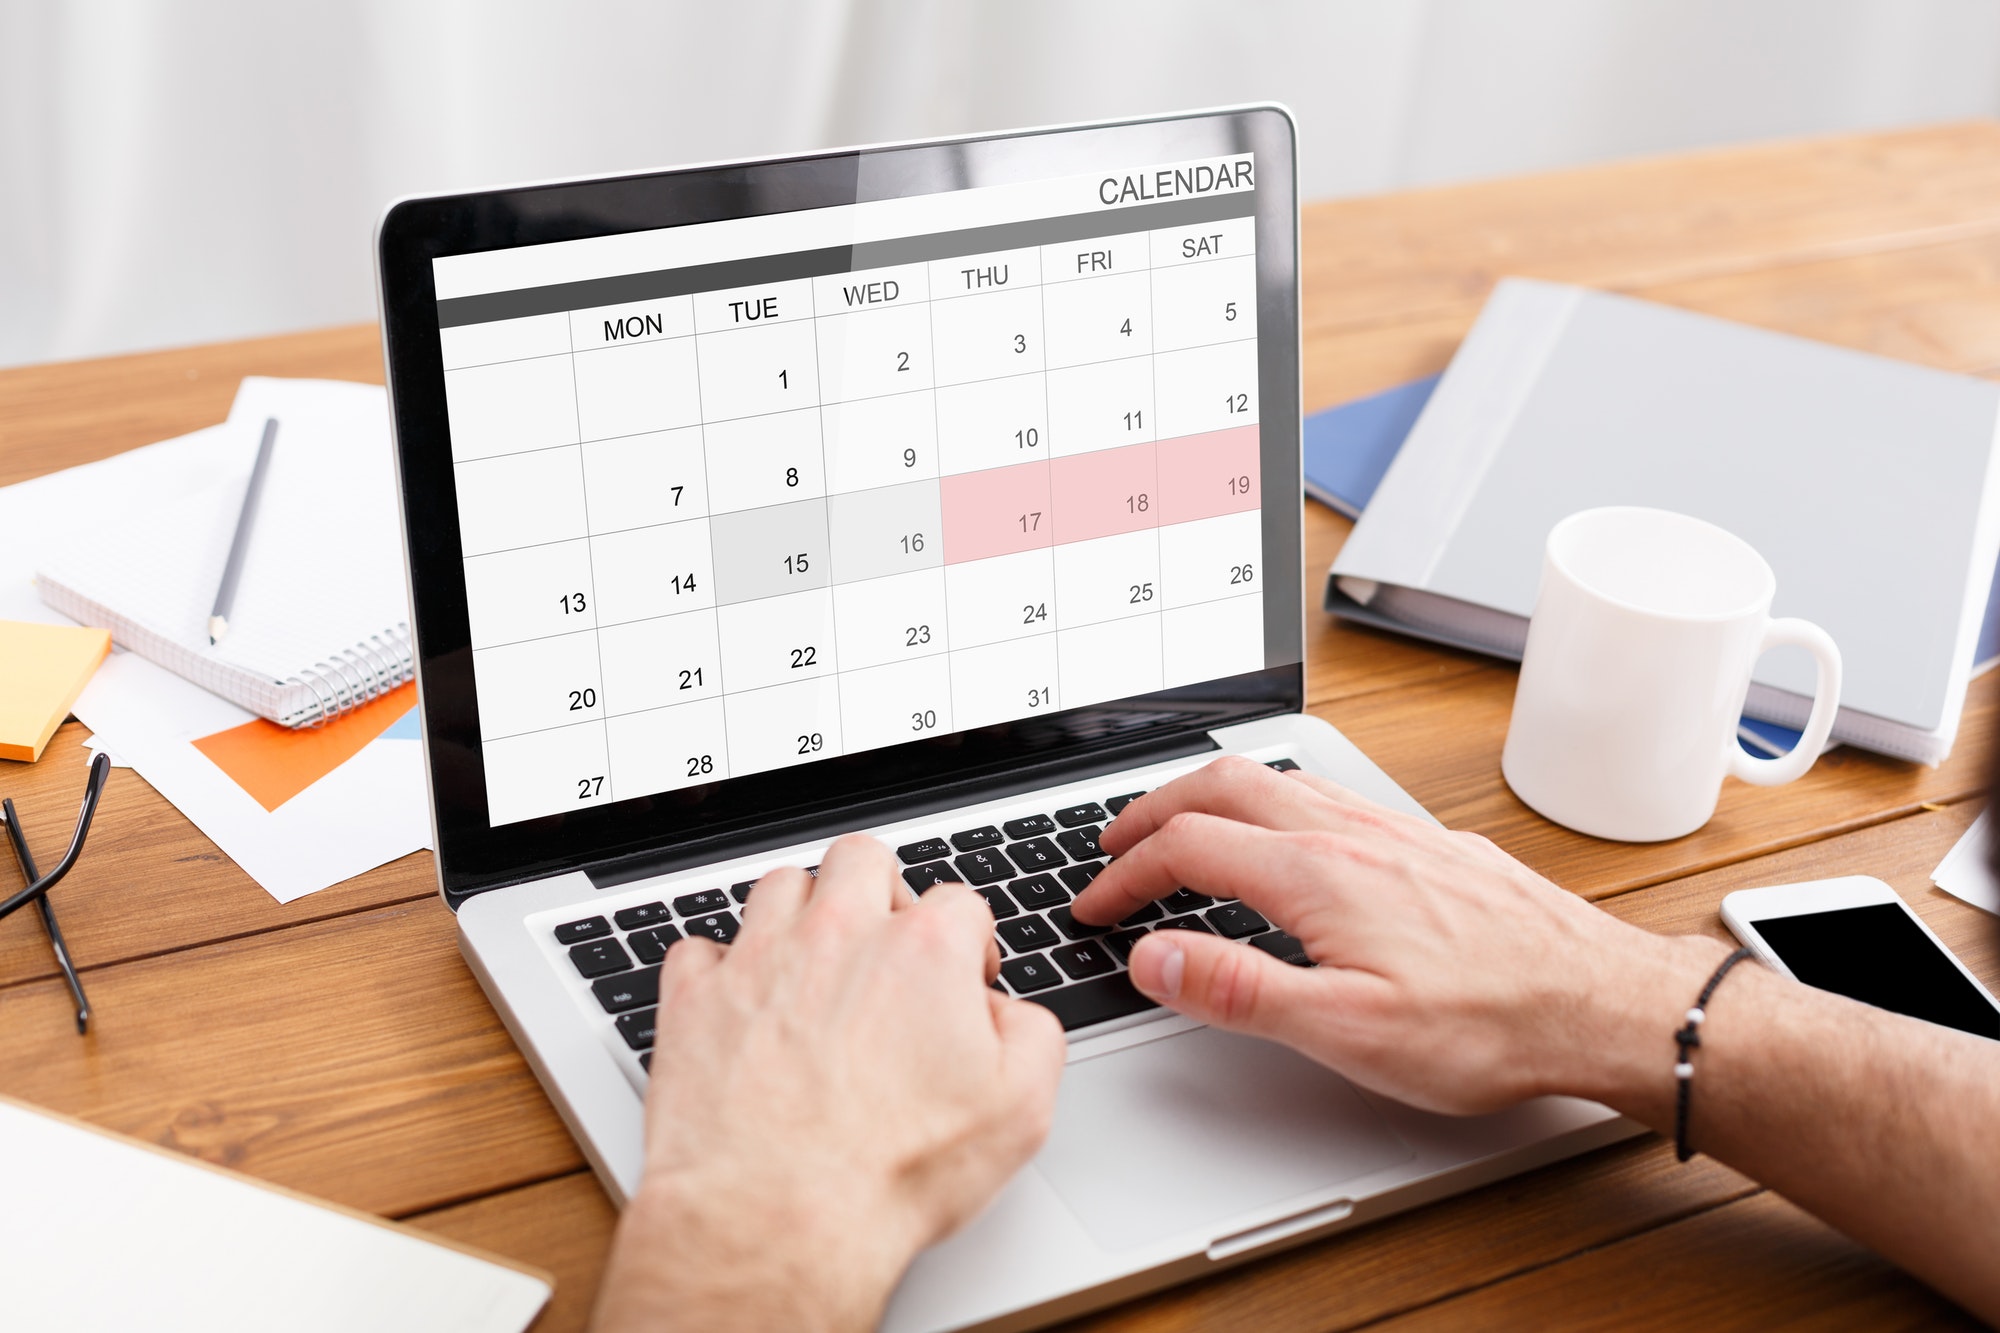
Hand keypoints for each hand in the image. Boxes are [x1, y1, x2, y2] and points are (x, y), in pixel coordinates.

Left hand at [594, 835, 1066, 1332]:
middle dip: (880, 891)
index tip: (962, 983)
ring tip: (813, 965)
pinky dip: (720, 969)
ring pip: (780, 885)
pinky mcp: (695, 998)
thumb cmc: (888, 1173)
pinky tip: (741, 1004)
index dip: (971, 944)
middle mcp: (837, 934)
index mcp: (922, 950)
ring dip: (801, 914)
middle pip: (862, 858)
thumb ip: (1031, 1035)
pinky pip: (700, 948)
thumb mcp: (1020, 1111)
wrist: (775, 1218)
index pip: (959, 902)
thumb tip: (1008, 1014)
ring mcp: (758, 959)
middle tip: (885, 946)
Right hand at [1071, 756, 1722, 1116]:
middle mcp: (1351, 833)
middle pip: (1223, 784)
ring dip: (1210, 794)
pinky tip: (1287, 833)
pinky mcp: (1429, 843)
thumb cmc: (1490, 1025)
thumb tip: (1153, 955)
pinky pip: (1327, 792)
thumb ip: (1238, 990)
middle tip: (1114, 842)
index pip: (1188, 847)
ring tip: (1182, 824)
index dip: (1124, 874)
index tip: (1093, 905)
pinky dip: (1271, 800)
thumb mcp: (1346, 1031)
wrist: (1603, 1004)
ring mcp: (1393, 830)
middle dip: (1153, 808)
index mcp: (1317, 873)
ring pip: (1278, 778)